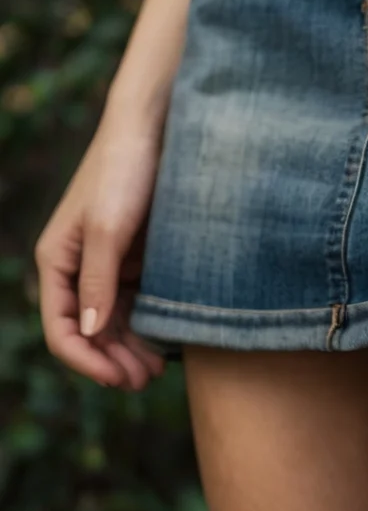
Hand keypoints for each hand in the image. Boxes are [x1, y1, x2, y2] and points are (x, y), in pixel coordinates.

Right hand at [34, 113, 166, 389]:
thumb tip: (91, 334)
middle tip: (145, 381)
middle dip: (112, 360)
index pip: (62, 328)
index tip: (118, 380)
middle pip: (90, 331)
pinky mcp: (139, 256)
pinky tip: (167, 342)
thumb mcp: (109, 228)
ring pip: (114, 320)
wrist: (158, 129)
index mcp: (57, 261)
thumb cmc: (125, 172)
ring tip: (157, 370)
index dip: (86, 360)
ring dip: (130, 349)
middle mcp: (79, 266)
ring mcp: (110, 263)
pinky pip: (137, 301)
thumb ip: (98, 281)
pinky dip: (146, 325)